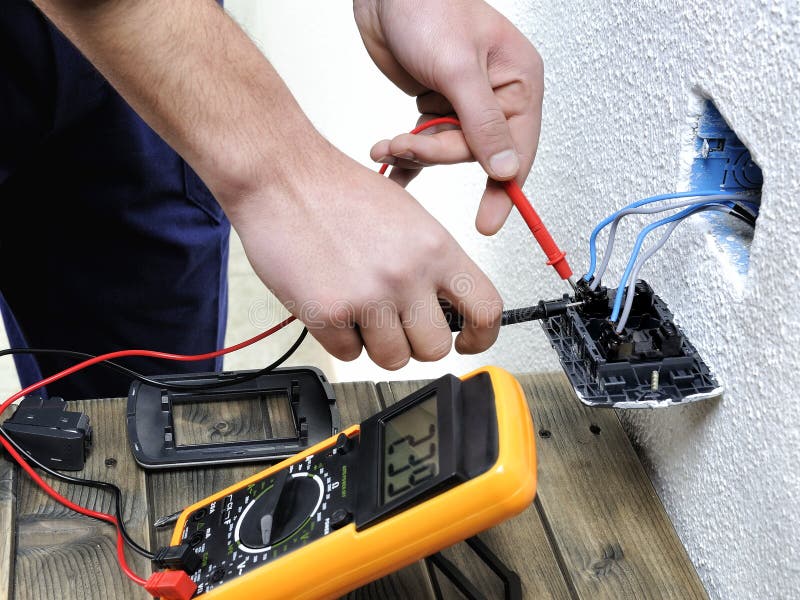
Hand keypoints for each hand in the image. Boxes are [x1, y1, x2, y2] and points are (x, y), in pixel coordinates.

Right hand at [226, 141, 501, 368]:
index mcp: (436, 248)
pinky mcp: (328, 313)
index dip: (481, 337)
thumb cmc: (337, 191)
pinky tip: (333, 307)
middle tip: (398, 327)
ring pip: (393, 359)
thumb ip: (432, 263)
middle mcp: (408, 274)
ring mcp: (368, 296)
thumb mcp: (408, 217)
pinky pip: (349, 354)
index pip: (486, 309)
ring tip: (360, 313)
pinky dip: (340, 339)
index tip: (467, 342)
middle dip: (416, 345)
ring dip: (377, 344)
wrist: (282, 176)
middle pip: (436, 349)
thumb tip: (448, 306)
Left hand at [354, 0, 543, 234]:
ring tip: (387, 144)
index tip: (489, 222)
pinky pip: (428, 144)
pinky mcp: (436, 107)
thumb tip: (506, 170)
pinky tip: (391, 168)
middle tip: (405, 148)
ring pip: (446, 151)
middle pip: (474, 153)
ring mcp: (464, 104)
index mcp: (518, 82)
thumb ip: (482, 122)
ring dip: (415, 152)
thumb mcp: (457, 67)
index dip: (504, 187)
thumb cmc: (427, 7)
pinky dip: (409, 158)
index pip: (517, 147)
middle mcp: (495, 96)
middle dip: (437, 154)